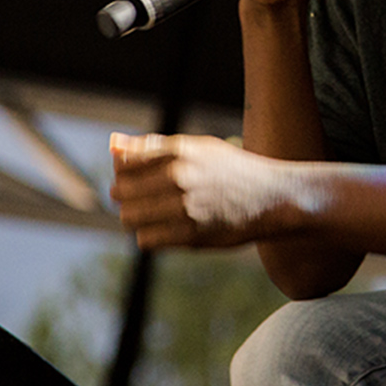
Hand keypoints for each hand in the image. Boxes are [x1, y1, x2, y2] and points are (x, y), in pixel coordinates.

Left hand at [109, 132, 326, 248]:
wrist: (272, 198)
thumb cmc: (232, 169)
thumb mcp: (197, 147)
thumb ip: (153, 146)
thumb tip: (113, 145)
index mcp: (178, 151)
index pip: (124, 163)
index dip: (125, 172)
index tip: (138, 178)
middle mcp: (179, 176)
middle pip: (120, 191)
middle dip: (126, 196)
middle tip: (146, 198)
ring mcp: (184, 207)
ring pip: (129, 217)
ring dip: (136, 217)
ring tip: (156, 214)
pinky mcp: (190, 235)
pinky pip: (146, 239)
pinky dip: (150, 236)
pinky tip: (166, 228)